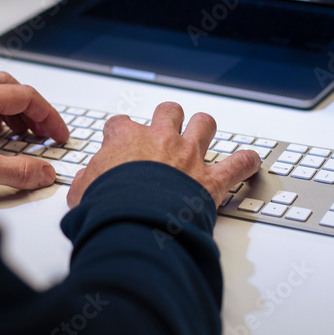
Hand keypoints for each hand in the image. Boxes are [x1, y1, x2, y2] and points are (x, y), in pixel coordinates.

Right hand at [66, 102, 260, 207]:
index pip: (120, 124)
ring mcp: (188, 155)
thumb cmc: (109, 207)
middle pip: (168, 111)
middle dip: (168, 117)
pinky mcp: (211, 179)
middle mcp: (160, 139)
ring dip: (204, 128)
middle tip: (166, 129)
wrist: (136, 222)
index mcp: (126, 140)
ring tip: (203, 133)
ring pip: (203, 123)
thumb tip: (84, 182)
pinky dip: (246, 162)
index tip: (118, 141)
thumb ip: (86, 182)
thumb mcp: (83, 194)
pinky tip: (250, 161)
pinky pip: (237, 164)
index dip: (120, 132)